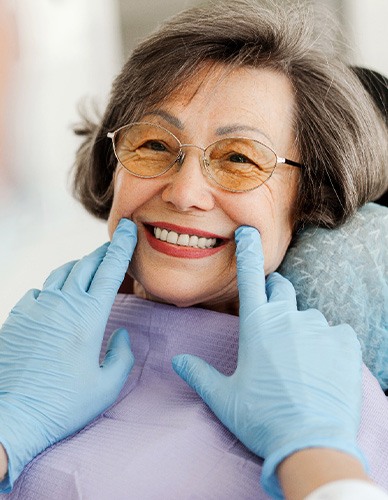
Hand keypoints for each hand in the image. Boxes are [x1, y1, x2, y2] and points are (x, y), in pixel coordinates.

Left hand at [0, 218, 136, 491]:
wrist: (12, 416)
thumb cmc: (63, 405)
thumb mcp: (107, 386)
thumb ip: (122, 356)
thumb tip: (122, 334)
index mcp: (89, 317)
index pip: (110, 271)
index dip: (122, 247)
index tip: (129, 228)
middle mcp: (62, 304)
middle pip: (86, 265)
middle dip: (103, 251)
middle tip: (115, 245)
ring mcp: (37, 307)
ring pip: (62, 273)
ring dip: (79, 266)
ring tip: (90, 267)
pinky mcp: (18, 316)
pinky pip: (41, 289)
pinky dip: (55, 286)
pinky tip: (59, 296)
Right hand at [173, 226, 364, 497]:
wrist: (312, 444)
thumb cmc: (262, 419)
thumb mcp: (224, 398)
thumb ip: (200, 375)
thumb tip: (178, 361)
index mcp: (257, 326)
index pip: (250, 277)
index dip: (247, 250)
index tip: (247, 231)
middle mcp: (288, 319)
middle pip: (281, 289)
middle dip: (274, 294)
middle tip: (271, 316)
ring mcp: (319, 329)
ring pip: (308, 316)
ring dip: (300, 328)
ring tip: (298, 361)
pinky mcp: (345, 344)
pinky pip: (336, 332)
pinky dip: (328, 342)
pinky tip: (322, 365)